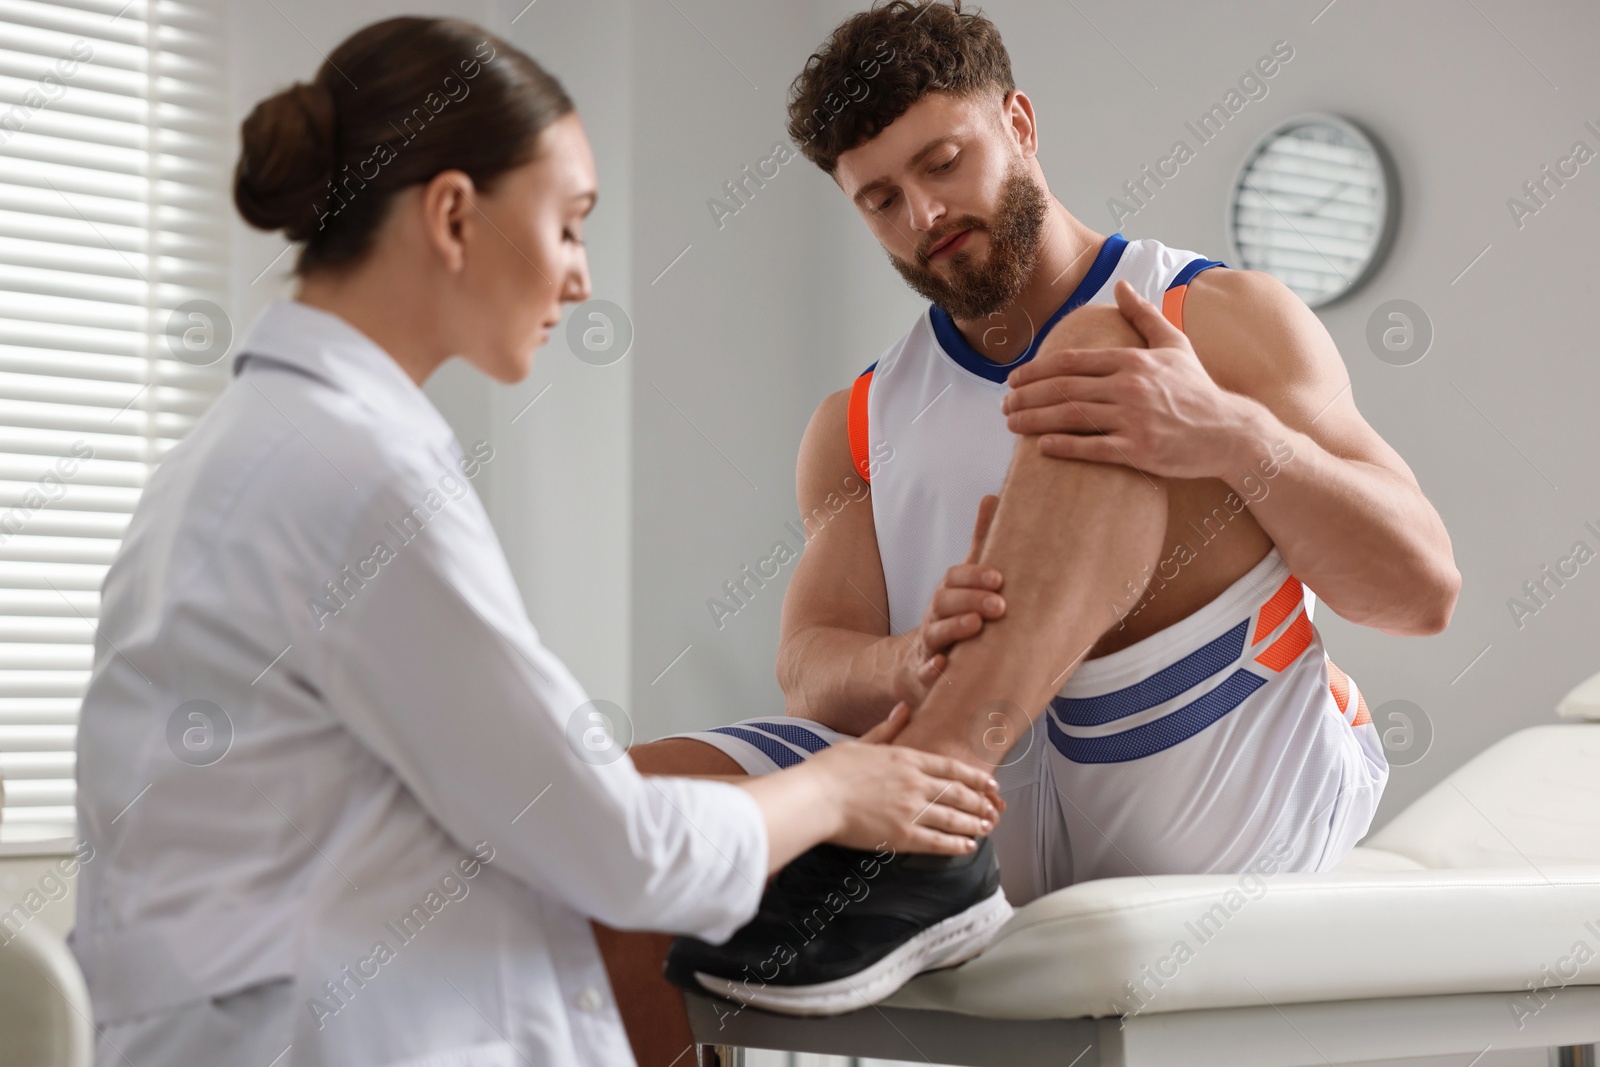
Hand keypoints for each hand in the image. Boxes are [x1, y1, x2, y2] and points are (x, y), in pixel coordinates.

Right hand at [808, 703, 1001, 855]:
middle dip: (979, 802)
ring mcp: (911, 810)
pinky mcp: (902, 835)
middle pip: (958, 793)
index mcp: (906, 759)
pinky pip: (938, 842)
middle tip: (993, 809)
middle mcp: (915, 783)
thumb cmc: (830, 771)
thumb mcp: (860, 742)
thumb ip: (886, 729)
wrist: (815, 798)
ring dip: (974, 823)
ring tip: (986, 827)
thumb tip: (904, 709)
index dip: (974, 777)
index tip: (990, 783)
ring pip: (953, 818)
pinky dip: (956, 845)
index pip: (951, 768)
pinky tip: (968, 846)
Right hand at [890, 495, 1003, 706]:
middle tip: (1000, 605)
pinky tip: (944, 667)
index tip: (999, 578)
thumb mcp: (965, 582)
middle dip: (971, 601)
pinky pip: (924, 673)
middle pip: (945, 603)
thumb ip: (980, 544)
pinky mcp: (924, 676)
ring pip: (935, 635)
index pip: (955, 578)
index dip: (975, 576)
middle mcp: (934, 617)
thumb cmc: (952, 617)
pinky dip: (932, 671)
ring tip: (976, 626)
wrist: (914, 664)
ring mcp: (927, 646)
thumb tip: (992, 496)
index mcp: (947, 594)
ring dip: (954, 629)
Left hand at [1000, 279, 1252, 479]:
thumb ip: (1144, 315)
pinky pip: (1092, 448)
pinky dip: (1063, 447)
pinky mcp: (1140, 451)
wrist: (1230, 431)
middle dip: (1026, 396)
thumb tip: (1122, 286)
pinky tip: (1040, 447)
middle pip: (1063, 388)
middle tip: (1003, 404)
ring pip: (1071, 417)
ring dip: (1034, 420)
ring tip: (1011, 423)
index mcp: (1132, 360)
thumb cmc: (1197, 388)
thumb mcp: (1176, 344)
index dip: (1035, 370)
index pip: (1071, 362)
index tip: (1013, 379)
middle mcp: (1131, 387)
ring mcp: (1135, 419)